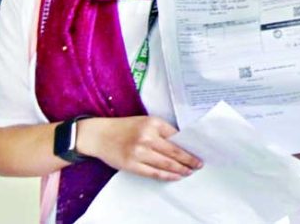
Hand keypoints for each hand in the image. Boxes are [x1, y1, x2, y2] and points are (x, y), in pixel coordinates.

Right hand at [76, 116, 201, 181]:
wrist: (99, 135)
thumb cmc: (125, 128)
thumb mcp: (146, 122)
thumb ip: (162, 131)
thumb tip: (182, 144)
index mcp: (153, 123)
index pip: (177, 136)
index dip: (189, 146)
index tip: (199, 151)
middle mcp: (147, 137)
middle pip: (174, 152)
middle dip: (189, 160)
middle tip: (199, 164)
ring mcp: (138, 152)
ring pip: (166, 164)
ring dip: (181, 169)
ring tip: (190, 172)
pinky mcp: (131, 164)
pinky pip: (154, 173)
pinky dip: (167, 176)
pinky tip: (175, 176)